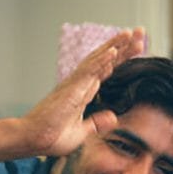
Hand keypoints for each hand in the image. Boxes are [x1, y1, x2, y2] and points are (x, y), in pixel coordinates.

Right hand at [19, 28, 145, 156]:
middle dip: (122, 47)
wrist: (33, 140)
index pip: (105, 71)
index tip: (136, 48)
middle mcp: (79, 85)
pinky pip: (88, 72)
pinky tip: (113, 52)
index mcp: (82, 93)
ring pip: (97, 60)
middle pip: (104, 60)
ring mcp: (74, 85)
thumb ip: (96, 123)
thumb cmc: (51, 137)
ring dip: (114, 46)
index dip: (121, 59)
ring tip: (129, 34)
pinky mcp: (70, 90)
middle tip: (139, 32)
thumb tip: (113, 117)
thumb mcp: (81, 132)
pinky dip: (101, 61)